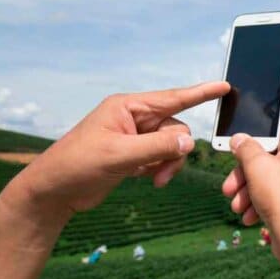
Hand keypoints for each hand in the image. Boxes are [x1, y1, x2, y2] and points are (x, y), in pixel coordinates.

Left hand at [7, 82, 229, 214]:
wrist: (54, 191)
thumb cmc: (78, 165)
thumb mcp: (119, 155)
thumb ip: (157, 147)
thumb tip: (189, 142)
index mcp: (128, 107)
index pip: (173, 98)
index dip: (201, 93)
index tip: (225, 87)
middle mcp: (134, 118)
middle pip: (175, 129)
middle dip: (174, 152)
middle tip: (161, 174)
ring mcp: (135, 137)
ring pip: (171, 145)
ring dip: (168, 164)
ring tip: (155, 180)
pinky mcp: (135, 154)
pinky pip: (162, 157)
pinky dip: (160, 169)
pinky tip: (146, 179)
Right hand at [222, 125, 279, 259]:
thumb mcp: (256, 166)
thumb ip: (245, 148)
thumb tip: (239, 138)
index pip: (275, 132)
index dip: (253, 141)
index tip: (234, 150)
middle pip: (269, 159)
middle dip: (244, 176)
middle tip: (228, 188)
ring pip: (270, 180)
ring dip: (249, 193)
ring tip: (236, 207)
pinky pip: (278, 195)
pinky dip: (261, 203)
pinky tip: (249, 217)